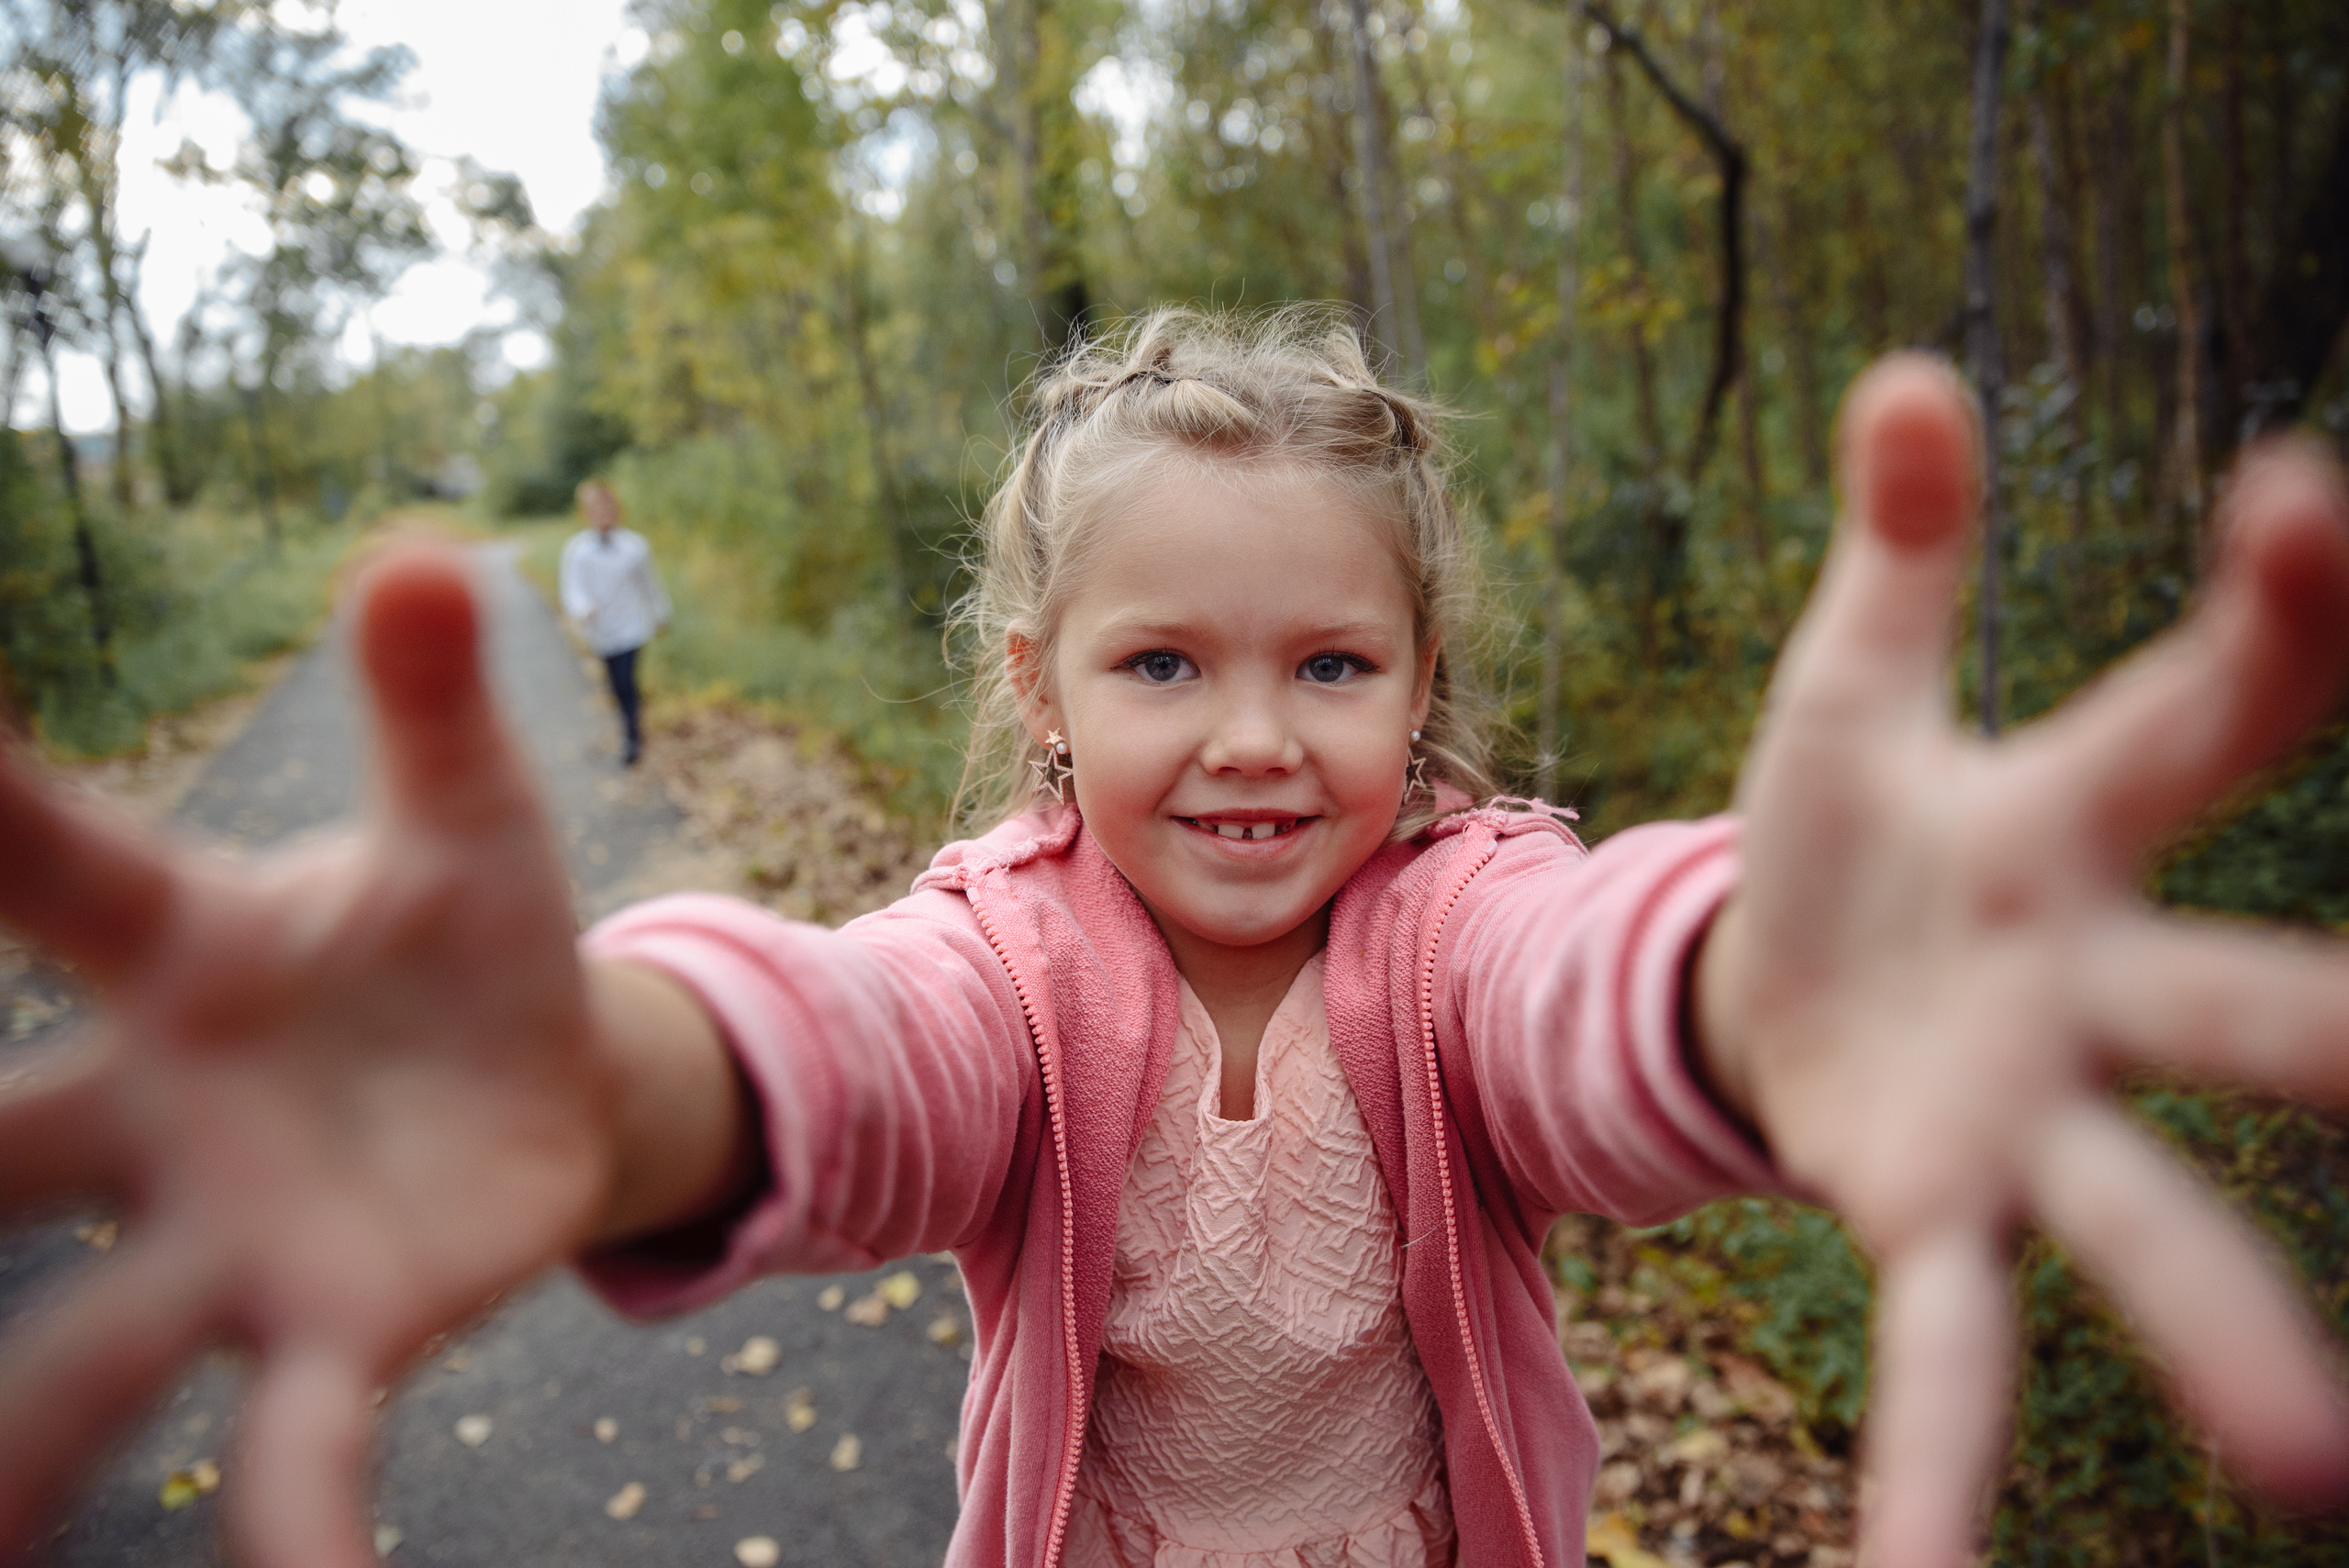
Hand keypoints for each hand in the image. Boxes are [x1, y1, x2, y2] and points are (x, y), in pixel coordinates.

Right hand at [0, 545, 706, 1567]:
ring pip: (79, 1357)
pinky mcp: (339, 1336)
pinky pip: (290, 1453)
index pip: (43, 865)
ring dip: (12, 1449)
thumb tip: (420, 552)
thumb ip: (432, 703)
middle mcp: (161, 1114)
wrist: (548, 1071)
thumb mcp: (474, 815)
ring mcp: (232, 1243)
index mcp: (187, 953)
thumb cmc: (468, 933)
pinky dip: (291, 1535)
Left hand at [1694, 359, 2348, 1567]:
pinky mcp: (1924, 1217)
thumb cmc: (1842, 817)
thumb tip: (1903, 371)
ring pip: (2139, 1229)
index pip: (2200, 709)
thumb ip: (1895, 547)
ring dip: (2225, 1336)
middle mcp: (2086, 987)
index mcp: (2063, 825)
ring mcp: (2020, 1123)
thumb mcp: (1850, 679)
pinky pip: (1947, 1356)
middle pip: (2233, 1004)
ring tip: (2312, 1462)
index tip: (2303, 498)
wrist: (1766, 963)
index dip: (2276, 611)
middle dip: (2331, 1027)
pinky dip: (1936, 1472)